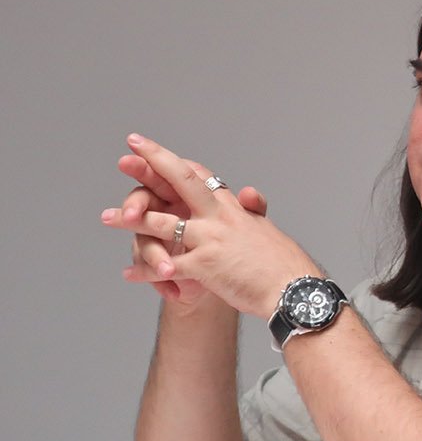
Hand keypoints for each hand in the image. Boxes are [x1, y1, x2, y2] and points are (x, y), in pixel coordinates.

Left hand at [102, 133, 319, 316]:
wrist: (295, 290)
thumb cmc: (285, 266)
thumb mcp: (267, 230)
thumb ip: (252, 211)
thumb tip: (249, 193)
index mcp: (234, 209)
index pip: (201, 177)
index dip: (175, 162)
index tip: (152, 149)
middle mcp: (220, 218)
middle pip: (182, 182)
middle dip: (152, 164)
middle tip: (127, 152)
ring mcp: (211, 240)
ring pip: (163, 222)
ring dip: (132, 219)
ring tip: (108, 217)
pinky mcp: (206, 266)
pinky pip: (168, 266)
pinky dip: (146, 271)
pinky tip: (129, 274)